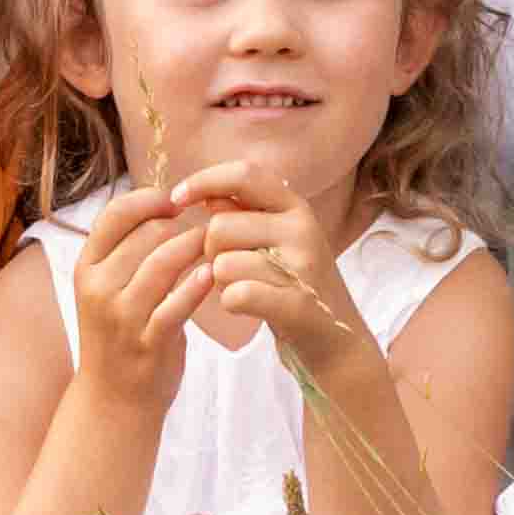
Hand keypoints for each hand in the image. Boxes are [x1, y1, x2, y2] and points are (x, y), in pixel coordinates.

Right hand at [68, 180, 233, 364]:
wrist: (112, 399)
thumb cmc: (118, 335)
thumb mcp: (105, 289)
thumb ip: (125, 252)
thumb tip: (162, 206)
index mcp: (86, 269)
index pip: (114, 214)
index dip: (149, 199)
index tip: (176, 201)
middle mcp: (99, 289)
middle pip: (146, 234)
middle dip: (182, 224)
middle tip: (209, 222)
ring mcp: (122, 317)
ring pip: (163, 262)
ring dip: (196, 246)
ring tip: (216, 243)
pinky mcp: (148, 341)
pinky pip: (176, 304)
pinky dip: (197, 285)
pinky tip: (212, 274)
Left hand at [163, 165, 376, 383]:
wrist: (337, 339)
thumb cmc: (294, 286)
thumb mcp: (276, 241)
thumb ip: (245, 214)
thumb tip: (209, 196)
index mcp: (295, 207)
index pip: (243, 175)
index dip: (204, 180)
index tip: (176, 197)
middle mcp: (303, 229)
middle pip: (219, 227)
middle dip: (211, 253)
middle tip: (232, 270)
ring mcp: (303, 267)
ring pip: (222, 264)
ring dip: (221, 283)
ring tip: (245, 289)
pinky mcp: (298, 305)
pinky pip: (237, 294)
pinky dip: (231, 303)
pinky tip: (245, 307)